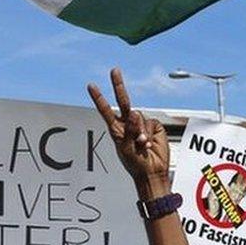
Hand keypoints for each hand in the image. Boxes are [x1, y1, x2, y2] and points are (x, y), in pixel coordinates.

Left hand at [88, 68, 169, 198]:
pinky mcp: (154, 127)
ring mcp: (141, 125)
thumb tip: (134, 115)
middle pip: (123, 101)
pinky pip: (151, 124)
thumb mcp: (126, 150)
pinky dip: (149, 134)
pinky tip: (149, 144)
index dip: (99, 98)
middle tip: (114, 71)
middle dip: (119, 86)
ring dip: (140, 132)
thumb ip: (129, 131)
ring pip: (140, 117)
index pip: (106, 111)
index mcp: (116, 130)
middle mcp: (128, 125)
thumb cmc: (135, 164)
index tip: (91, 86)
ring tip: (141, 146)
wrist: (151, 173)